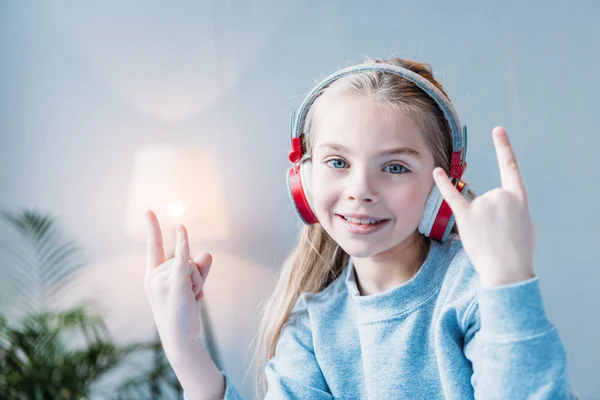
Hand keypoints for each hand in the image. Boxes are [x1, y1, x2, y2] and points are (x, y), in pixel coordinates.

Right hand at [144, 209, 212, 351]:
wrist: (182, 338)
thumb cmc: (185, 313)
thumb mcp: (193, 287)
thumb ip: (199, 269)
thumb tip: (207, 253)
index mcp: (153, 276)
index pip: (154, 247)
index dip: (153, 228)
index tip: (148, 210)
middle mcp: (154, 276)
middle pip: (184, 258)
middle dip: (195, 275)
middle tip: (190, 297)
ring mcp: (162, 280)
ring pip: (190, 264)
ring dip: (198, 281)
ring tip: (190, 299)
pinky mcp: (174, 284)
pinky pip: (182, 259)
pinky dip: (183, 243)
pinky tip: (181, 228)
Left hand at [432, 126, 535, 286]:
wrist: (508, 271)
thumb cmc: (519, 251)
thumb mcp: (527, 224)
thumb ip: (514, 208)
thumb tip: (502, 205)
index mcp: (519, 197)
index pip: (509, 166)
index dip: (503, 147)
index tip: (497, 130)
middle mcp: (500, 196)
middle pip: (489, 197)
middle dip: (492, 216)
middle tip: (499, 235)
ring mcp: (482, 205)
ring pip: (475, 206)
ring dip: (480, 222)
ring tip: (489, 239)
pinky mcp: (466, 216)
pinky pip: (452, 196)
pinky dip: (443, 184)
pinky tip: (436, 172)